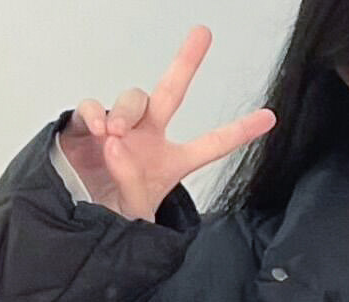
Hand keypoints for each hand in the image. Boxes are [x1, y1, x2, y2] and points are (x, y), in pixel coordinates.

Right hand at [59, 23, 275, 221]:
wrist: (78, 221)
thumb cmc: (111, 220)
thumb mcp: (133, 216)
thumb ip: (132, 184)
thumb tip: (116, 144)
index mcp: (170, 163)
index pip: (210, 146)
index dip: (239, 132)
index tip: (269, 118)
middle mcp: (148, 138)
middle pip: (171, 92)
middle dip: (186, 62)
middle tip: (203, 33)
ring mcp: (118, 128)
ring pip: (133, 99)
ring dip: (127, 111)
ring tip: (115, 134)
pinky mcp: (86, 127)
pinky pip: (93, 107)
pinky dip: (94, 113)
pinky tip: (97, 129)